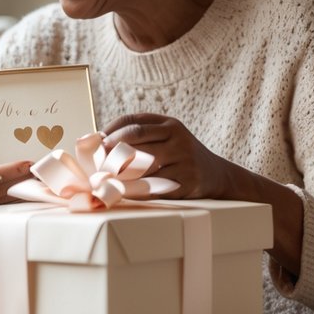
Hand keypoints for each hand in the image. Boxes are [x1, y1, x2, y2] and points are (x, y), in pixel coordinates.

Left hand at [101, 112, 239, 199]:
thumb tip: (101, 143)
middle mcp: (177, 137)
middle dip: (112, 147)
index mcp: (169, 124)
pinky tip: (123, 192)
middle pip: (136, 137)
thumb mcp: (168, 138)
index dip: (111, 130)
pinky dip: (136, 190)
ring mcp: (183, 158)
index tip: (95, 141)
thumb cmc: (181, 156)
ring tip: (103, 176)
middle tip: (95, 159)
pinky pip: (155, 186)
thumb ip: (142, 137)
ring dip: (120, 171)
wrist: (217, 175)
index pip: (133, 120)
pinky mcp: (187, 180)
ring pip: (143, 163)